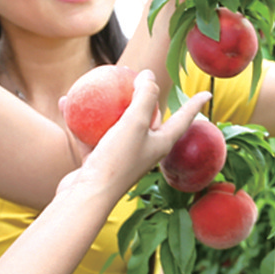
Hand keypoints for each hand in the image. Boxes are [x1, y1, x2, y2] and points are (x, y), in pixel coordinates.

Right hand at [59, 73, 208, 198]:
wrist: (87, 198)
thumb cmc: (117, 161)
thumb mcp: (135, 123)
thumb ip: (145, 96)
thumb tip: (148, 75)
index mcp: (160, 144)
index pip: (183, 119)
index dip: (195, 105)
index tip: (207, 93)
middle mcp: (143, 151)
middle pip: (150, 121)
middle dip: (148, 102)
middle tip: (142, 81)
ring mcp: (120, 157)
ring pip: (116, 125)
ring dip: (108, 107)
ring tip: (101, 86)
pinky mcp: (97, 161)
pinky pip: (90, 135)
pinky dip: (80, 120)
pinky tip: (67, 102)